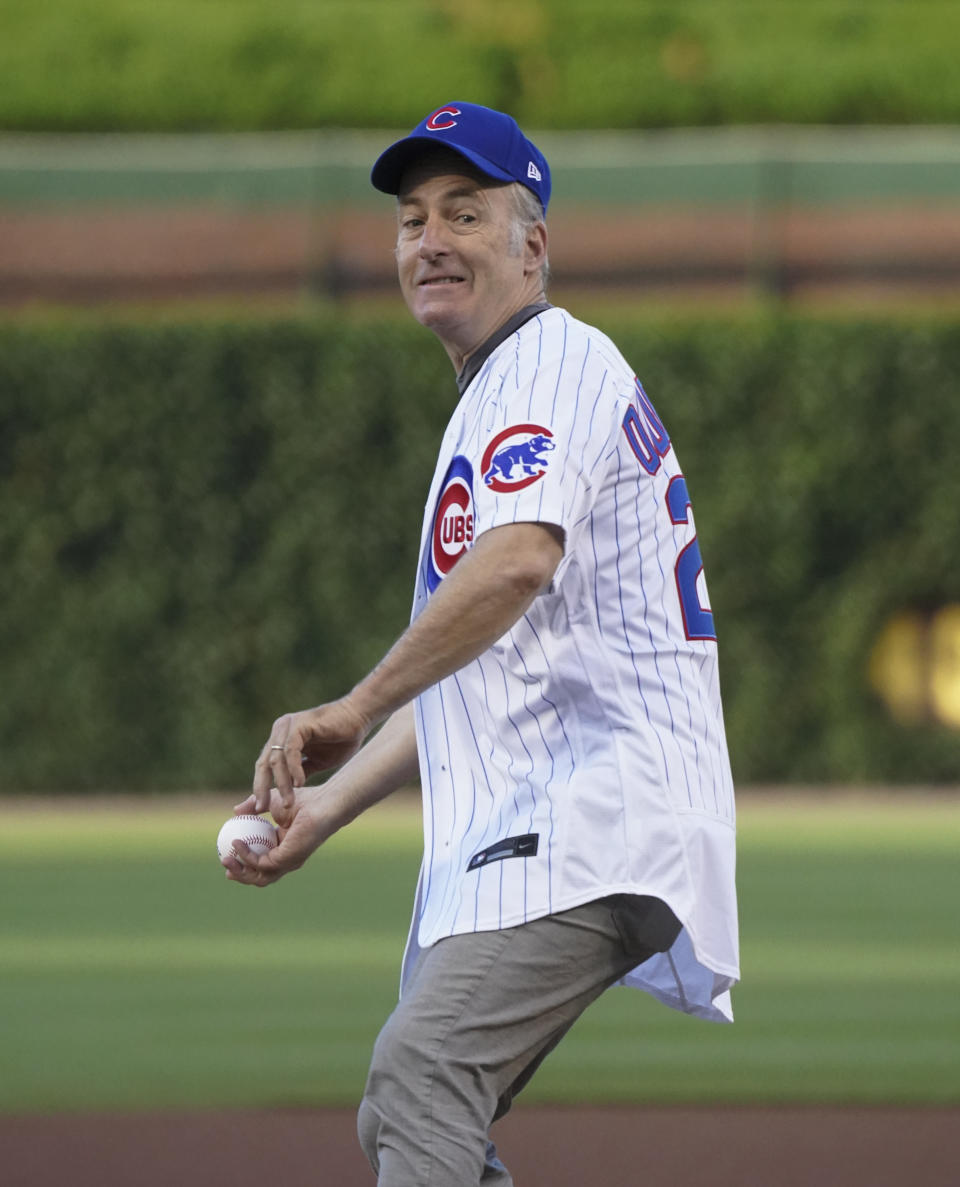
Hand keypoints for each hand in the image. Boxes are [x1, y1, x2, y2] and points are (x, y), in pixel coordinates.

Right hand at [222, 787, 323, 887]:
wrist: (320, 803)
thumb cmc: (302, 799)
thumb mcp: (270, 800)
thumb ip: (253, 806)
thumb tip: (235, 812)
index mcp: (283, 846)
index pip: (261, 860)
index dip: (243, 861)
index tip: (226, 854)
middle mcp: (286, 858)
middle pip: (259, 875)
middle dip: (240, 874)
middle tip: (225, 864)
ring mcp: (287, 862)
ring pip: (260, 877)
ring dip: (240, 871)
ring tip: (225, 859)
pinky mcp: (287, 860)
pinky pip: (261, 863)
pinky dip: (247, 856)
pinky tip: (237, 844)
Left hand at [252, 697, 371, 819]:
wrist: (359, 717)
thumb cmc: (341, 739)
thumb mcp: (317, 762)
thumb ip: (301, 772)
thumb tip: (288, 790)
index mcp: (281, 739)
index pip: (264, 766)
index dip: (260, 787)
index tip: (261, 809)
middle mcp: (280, 731)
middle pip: (263, 764)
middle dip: (262, 788)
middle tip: (263, 809)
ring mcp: (288, 726)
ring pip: (276, 760)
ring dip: (282, 784)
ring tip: (289, 803)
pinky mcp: (299, 724)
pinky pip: (291, 750)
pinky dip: (294, 769)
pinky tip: (300, 784)